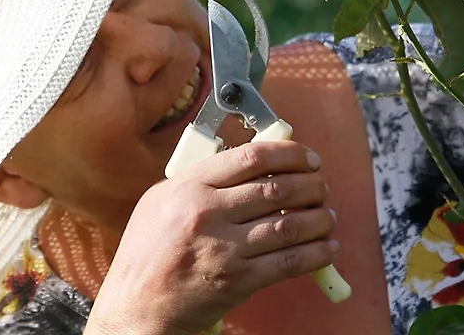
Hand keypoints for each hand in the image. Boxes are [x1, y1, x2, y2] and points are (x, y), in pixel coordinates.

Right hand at [84, 140, 339, 334]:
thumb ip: (202, 180)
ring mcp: (224, 248)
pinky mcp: (237, 281)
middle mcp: (207, 213)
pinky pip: (289, 262)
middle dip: (311, 185)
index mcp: (189, 187)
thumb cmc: (147, 255)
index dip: (289, 153)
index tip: (308, 158)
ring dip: (319, 219)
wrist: (135, 309)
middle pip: (277, 188)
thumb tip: (254, 164)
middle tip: (321, 187)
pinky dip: (316, 254)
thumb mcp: (161, 202)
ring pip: (289, 225)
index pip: (251, 157)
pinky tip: (327, 248)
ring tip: (328, 216)